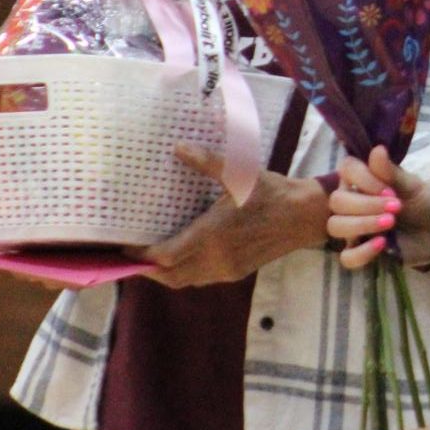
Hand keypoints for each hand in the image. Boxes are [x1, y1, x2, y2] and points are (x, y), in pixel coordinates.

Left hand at [126, 143, 327, 287]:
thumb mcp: (240, 173)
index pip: (165, 257)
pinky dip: (184, 273)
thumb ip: (207, 162)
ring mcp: (227, 269)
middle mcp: (217, 258)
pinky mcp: (237, 272)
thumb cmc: (271, 192)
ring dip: (164, 273)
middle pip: (169, 275)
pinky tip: (180, 257)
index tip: (125, 247)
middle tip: (130, 256)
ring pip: (184, 281)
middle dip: (147, 269)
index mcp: (213, 235)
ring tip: (149, 258)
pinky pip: (200, 279)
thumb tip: (178, 147)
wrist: (305, 216)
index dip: (141, 256)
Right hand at [327, 145, 429, 270]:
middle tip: (397, 207)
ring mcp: (352, 228)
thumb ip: (391, 172)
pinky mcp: (359, 251)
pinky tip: (382, 244)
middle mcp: (351, 202)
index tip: (390, 190)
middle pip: (337, 201)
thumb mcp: (412, 186)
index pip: (346, 170)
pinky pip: (346, 257)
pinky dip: (362, 251)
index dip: (364, 179)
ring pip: (336, 226)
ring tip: (391, 223)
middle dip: (366, 204)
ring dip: (362, 224)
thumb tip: (377, 149)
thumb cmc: (422, 202)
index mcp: (361, 180)